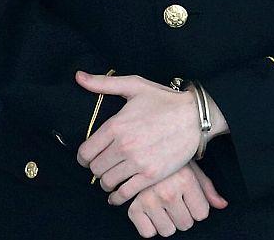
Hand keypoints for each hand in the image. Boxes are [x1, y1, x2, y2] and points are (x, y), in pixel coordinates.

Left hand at [75, 73, 199, 201]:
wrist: (195, 116)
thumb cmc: (164, 99)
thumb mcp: (134, 85)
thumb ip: (103, 83)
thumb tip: (78, 76)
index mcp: (116, 125)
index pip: (85, 152)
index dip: (83, 157)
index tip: (88, 157)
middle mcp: (124, 146)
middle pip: (95, 169)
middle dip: (95, 168)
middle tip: (102, 165)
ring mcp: (138, 163)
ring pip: (107, 182)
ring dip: (106, 182)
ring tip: (111, 176)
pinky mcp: (151, 176)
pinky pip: (125, 194)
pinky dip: (117, 197)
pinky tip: (117, 194)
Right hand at [125, 161, 227, 237]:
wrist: (143, 148)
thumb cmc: (171, 161)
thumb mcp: (192, 169)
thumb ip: (207, 189)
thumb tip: (222, 205)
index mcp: (185, 180)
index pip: (201, 214)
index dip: (196, 205)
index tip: (187, 192)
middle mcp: (167, 191)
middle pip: (186, 225)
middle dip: (182, 213)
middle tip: (173, 195)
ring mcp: (149, 200)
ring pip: (168, 231)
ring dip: (167, 221)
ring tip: (162, 202)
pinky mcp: (134, 208)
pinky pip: (148, 234)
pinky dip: (149, 225)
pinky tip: (149, 209)